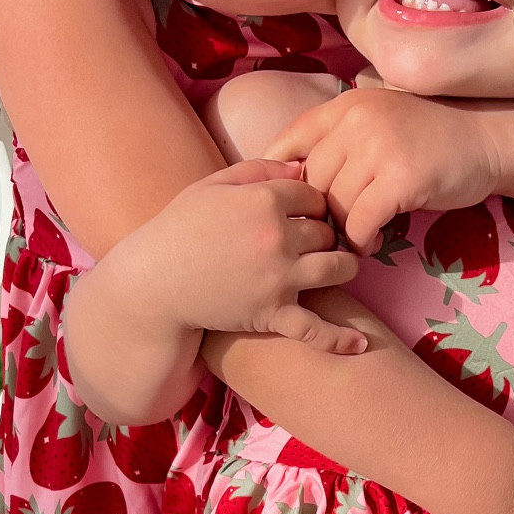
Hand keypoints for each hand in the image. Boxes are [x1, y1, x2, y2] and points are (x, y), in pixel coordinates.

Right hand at [127, 159, 364, 352]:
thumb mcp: (212, 186)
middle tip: (320, 240)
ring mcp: (278, 278)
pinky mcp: (272, 314)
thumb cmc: (179, 229)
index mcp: (262, 200)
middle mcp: (276, 237)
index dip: (313, 202)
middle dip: (327, 233)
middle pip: (328, 230)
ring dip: (344, 266)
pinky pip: (315, 330)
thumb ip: (258, 169)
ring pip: (338, 268)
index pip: (314, 194)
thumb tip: (302, 167)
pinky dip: (340, 340)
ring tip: (339, 267)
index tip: (306, 212)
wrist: (152, 283)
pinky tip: (361, 346)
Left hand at [266, 85, 502, 251]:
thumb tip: (286, 178)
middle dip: (320, 210)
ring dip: (343, 228)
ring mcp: (380, 147)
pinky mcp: (401, 178)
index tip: (285, 202)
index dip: (279, 175)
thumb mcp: (378, 124)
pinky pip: (361, 221)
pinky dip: (362, 239)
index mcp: (347, 105)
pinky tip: (373, 241)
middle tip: (335, 226)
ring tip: (359, 235)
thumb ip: (339, 141)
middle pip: (312, 179)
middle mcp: (358, 120)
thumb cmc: (428, 140)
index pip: (291, 138)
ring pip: (335, 203)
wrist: (486, 142)